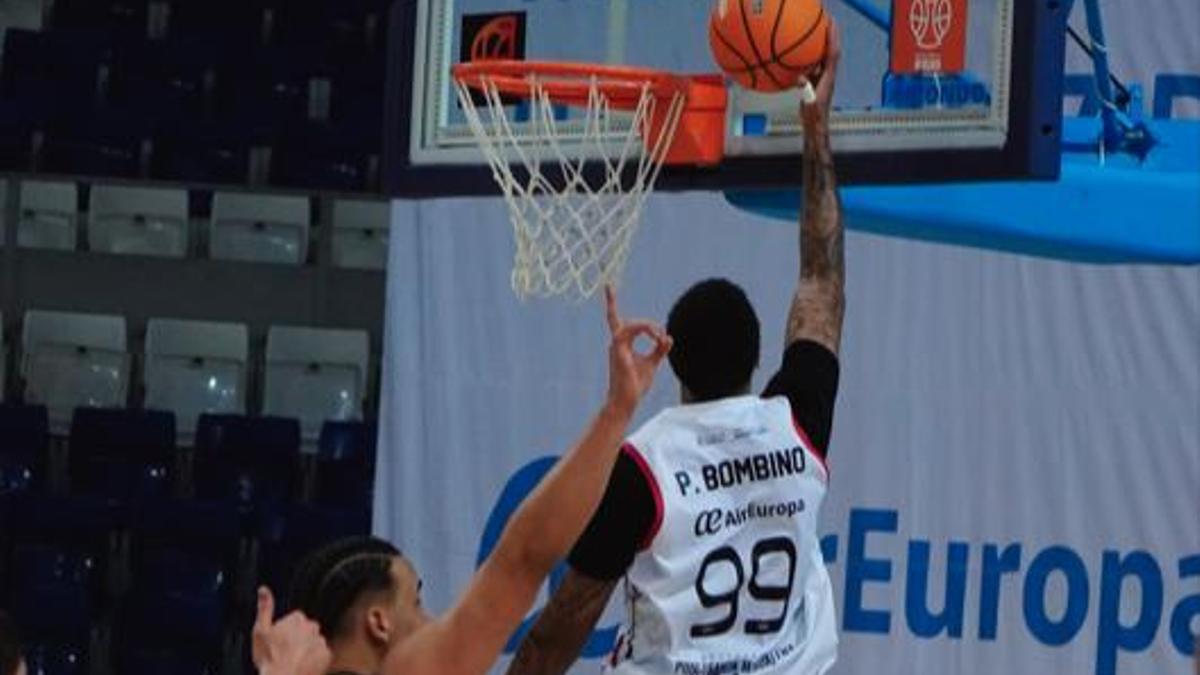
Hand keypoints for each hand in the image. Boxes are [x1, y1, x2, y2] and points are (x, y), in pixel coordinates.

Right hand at [252, 587, 331, 674]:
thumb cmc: (269, 658)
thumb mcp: (260, 630)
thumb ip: (264, 608)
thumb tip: (263, 589)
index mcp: (297, 618)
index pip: (295, 620)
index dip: (286, 631)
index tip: (279, 642)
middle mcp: (313, 627)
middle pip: (307, 630)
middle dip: (299, 639)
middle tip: (286, 653)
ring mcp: (321, 641)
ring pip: (314, 642)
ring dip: (307, 649)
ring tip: (294, 662)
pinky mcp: (327, 656)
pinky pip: (321, 656)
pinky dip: (314, 660)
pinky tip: (303, 667)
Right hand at [604, 286, 671, 413]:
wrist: (627, 401)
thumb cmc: (636, 384)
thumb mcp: (653, 363)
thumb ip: (659, 350)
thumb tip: (668, 338)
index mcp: (622, 343)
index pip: (614, 318)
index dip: (611, 302)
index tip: (608, 285)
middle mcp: (616, 342)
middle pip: (632, 322)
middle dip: (650, 326)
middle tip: (663, 339)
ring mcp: (616, 345)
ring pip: (633, 324)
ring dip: (649, 328)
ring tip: (660, 339)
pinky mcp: (619, 350)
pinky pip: (630, 330)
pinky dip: (645, 330)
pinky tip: (656, 338)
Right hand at [798, 19, 840, 128]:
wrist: (816, 126)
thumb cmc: (815, 117)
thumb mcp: (810, 103)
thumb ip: (807, 90)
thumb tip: (801, 78)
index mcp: (828, 79)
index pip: (832, 54)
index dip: (832, 39)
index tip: (830, 26)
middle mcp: (827, 76)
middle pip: (831, 52)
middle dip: (831, 36)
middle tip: (828, 22)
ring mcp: (822, 79)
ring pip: (824, 58)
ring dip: (823, 45)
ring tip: (818, 33)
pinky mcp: (816, 83)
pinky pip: (814, 66)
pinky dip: (811, 57)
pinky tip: (803, 55)